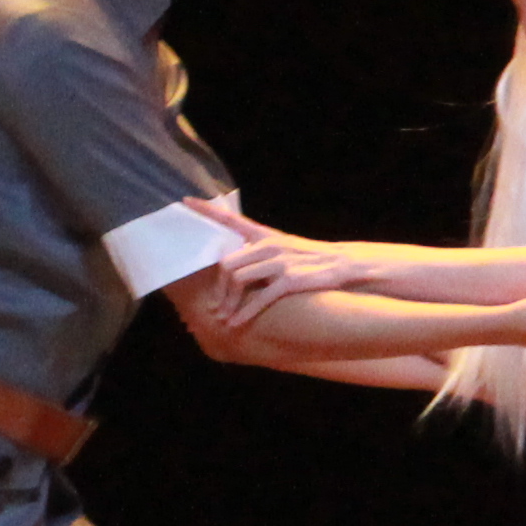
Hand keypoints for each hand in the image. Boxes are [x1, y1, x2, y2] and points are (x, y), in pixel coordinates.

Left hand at [189, 207, 357, 325]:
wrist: (340, 264)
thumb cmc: (306, 259)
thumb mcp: (281, 246)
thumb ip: (256, 251)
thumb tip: (230, 264)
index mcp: (263, 235)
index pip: (230, 218)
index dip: (206, 209)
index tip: (185, 201)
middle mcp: (268, 245)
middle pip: (227, 264)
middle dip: (217, 289)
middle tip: (214, 306)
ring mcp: (278, 262)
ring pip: (237, 280)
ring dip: (227, 303)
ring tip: (223, 318)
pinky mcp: (288, 280)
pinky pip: (258, 298)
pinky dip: (244, 313)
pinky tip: (236, 324)